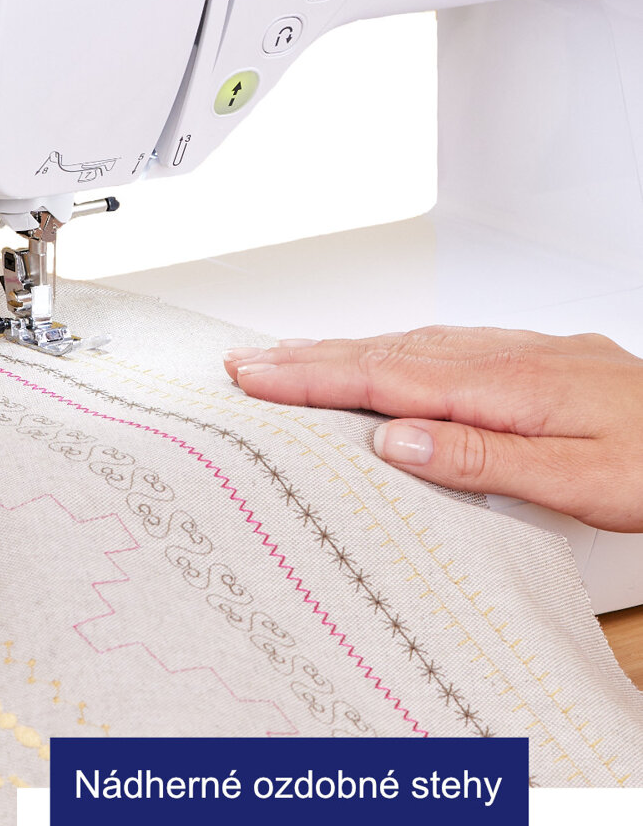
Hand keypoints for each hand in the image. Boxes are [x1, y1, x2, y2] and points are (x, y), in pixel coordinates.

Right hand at [222, 326, 642, 531]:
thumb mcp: (581, 481)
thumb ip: (483, 459)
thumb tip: (395, 438)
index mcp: (509, 388)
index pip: (387, 381)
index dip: (313, 378)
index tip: (255, 376)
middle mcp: (509, 361)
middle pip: (386, 353)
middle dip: (307, 356)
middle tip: (245, 362)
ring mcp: (521, 356)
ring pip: (410, 345)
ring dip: (341, 350)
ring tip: (288, 358)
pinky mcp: (533, 362)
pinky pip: (440, 347)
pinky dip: (389, 350)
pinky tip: (378, 357)